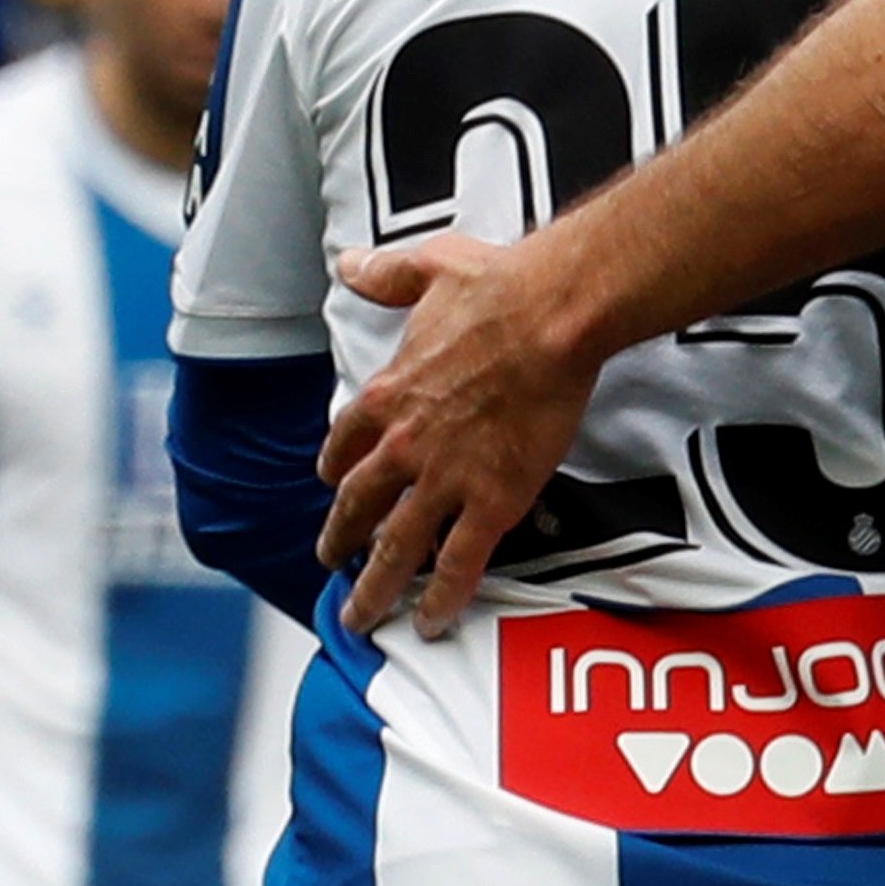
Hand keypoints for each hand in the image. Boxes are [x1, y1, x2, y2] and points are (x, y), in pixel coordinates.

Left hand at [317, 232, 609, 636]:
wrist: (553, 314)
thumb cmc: (500, 288)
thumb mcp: (430, 268)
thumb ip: (387, 273)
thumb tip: (352, 262)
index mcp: (388, 394)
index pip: (346, 443)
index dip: (336, 468)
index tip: (334, 483)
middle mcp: (403, 445)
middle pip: (358, 505)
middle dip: (341, 539)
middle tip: (331, 563)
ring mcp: (444, 478)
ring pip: (396, 548)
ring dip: (374, 588)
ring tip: (362, 617)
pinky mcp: (492, 500)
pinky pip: (459, 562)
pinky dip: (442, 597)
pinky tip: (433, 622)